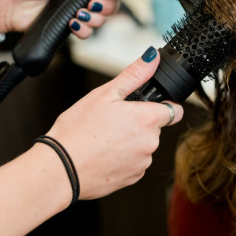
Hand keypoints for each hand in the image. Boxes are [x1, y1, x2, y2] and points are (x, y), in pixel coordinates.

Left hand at [0, 0, 119, 36]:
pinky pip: (86, 33)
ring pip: (100, 21)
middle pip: (110, 5)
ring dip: (93, 20)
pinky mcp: (69, 25)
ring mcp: (77, 10)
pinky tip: (72, 24)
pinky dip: (83, 31)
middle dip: (105, 8)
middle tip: (91, 5)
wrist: (12, 3)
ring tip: (78, 15)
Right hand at [44, 48, 183, 199]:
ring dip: (130, 142)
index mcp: (147, 119)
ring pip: (143, 146)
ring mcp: (142, 163)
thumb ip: (134, 75)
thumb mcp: (104, 94)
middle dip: (139, 123)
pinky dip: (123, 159)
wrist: (61, 169)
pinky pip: (134, 163)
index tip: (147, 106)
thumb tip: (152, 57)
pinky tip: (103, 154)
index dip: (162, 105)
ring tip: (104, 139)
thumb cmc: (78, 130)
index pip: (174, 110)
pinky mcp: (132, 178)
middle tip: (112, 121)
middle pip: (155, 128)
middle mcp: (150, 143)